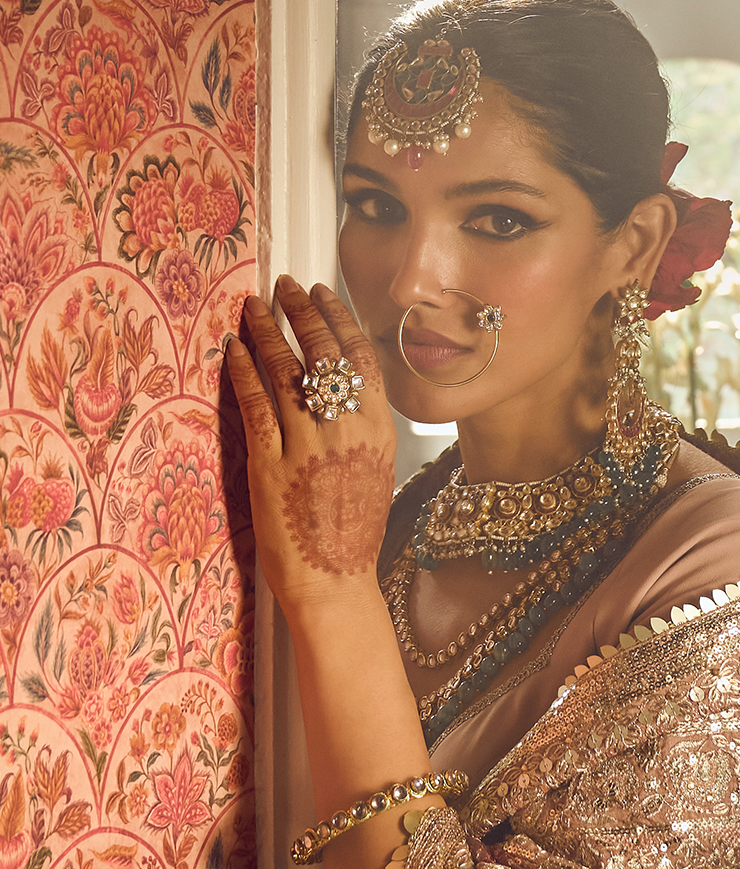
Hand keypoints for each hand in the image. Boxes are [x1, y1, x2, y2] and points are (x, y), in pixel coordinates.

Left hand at [225, 276, 397, 616]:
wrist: (335, 583)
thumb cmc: (355, 534)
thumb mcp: (376, 471)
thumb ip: (364, 427)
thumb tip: (345, 388)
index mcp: (377, 431)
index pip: (360, 356)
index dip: (338, 317)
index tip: (322, 293)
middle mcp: (345, 430)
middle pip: (323, 351)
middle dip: (300, 310)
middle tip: (284, 285)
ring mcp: (307, 446)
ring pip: (286, 369)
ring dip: (266, 330)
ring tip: (252, 306)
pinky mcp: (271, 464)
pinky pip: (254, 403)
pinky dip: (242, 370)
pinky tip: (232, 349)